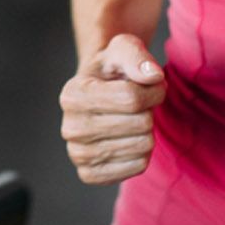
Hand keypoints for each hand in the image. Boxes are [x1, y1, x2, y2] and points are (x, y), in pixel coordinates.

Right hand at [60, 34, 166, 184]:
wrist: (98, 94)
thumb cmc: (112, 70)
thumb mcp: (123, 49)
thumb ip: (137, 56)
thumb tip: (153, 76)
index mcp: (72, 95)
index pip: (131, 98)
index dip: (154, 90)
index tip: (152, 84)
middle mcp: (70, 128)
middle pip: (140, 124)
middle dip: (150, 110)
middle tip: (140, 103)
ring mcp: (78, 155)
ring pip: (143, 146)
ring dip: (148, 130)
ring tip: (132, 118)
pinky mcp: (90, 175)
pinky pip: (138, 166)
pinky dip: (143, 152)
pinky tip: (128, 138)